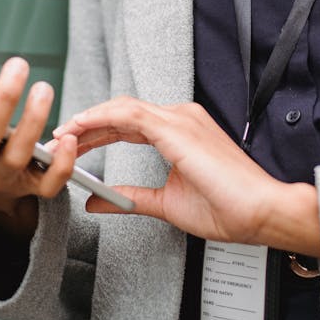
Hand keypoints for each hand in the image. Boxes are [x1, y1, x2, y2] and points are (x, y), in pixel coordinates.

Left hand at [54, 96, 319, 256]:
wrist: (261, 212)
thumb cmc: (228, 208)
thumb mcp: (166, 204)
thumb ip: (133, 199)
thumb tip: (98, 203)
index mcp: (180, 131)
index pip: (129, 123)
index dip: (98, 132)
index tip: (73, 145)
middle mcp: (180, 117)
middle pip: (121, 112)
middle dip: (87, 124)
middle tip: (58, 139)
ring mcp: (180, 118)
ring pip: (122, 107)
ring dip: (89, 118)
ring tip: (63, 133)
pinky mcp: (177, 127)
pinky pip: (129, 114)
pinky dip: (101, 118)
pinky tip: (81, 128)